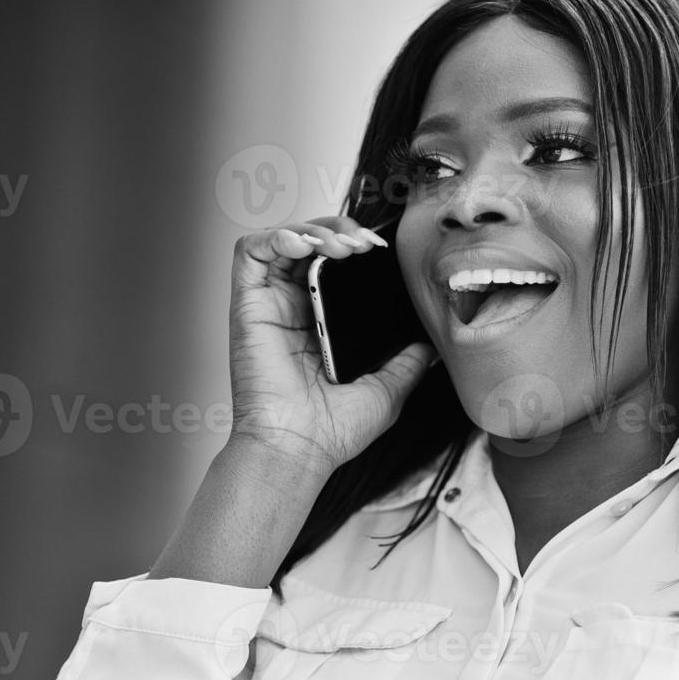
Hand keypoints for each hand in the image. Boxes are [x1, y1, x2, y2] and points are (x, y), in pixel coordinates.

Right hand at [226, 216, 437, 475]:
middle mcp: (292, 308)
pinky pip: (250, 252)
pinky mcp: (246, 304)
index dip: (356, 246)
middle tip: (366, 244)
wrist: (299, 450)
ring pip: (283, 238)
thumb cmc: (331, 431)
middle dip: (340, 230)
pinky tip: (304, 245)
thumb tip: (432, 344)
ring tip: (343, 246)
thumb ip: (408, 363)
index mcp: (321, 322)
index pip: (335, 264)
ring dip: (314, 229)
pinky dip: (276, 236)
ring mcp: (269, 304)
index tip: (383, 251)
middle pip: (310, 242)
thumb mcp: (387, 390)